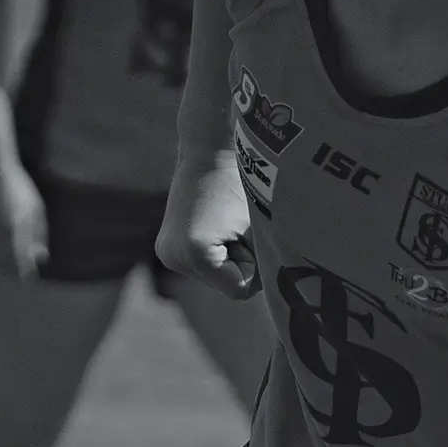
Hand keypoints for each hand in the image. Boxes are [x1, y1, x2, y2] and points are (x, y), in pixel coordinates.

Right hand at [0, 165, 47, 276]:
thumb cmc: (22, 191)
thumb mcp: (37, 211)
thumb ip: (39, 235)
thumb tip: (41, 256)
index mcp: (15, 229)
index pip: (20, 260)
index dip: (25, 272)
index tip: (30, 278)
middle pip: (4, 262)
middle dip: (12, 272)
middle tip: (21, 276)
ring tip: (9, 269)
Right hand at [156, 148, 259, 298]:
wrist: (211, 152)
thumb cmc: (246, 185)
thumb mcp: (261, 228)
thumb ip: (266, 264)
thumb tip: (281, 293)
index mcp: (196, 253)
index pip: (241, 291)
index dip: (256, 269)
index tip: (253, 238)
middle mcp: (173, 258)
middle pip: (227, 285)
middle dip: (242, 262)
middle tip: (239, 227)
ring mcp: (166, 255)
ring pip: (217, 276)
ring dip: (231, 257)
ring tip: (227, 223)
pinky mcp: (166, 250)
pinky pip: (206, 266)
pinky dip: (219, 252)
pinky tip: (216, 226)